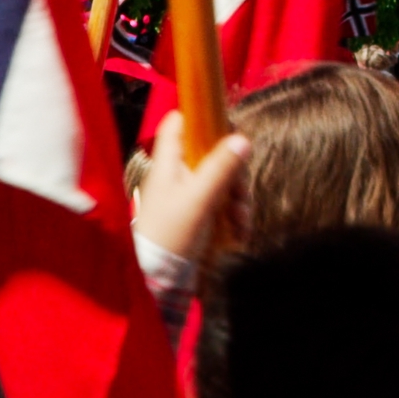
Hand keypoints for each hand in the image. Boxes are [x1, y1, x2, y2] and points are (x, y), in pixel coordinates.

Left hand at [132, 114, 250, 265]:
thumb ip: (220, 168)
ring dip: (237, 198)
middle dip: (233, 173)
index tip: (225, 126)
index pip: (178, 124)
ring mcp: (187, 195)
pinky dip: (233, 215)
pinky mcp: (197, 216)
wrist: (157, 280)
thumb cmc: (172, 234)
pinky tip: (238, 232)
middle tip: (239, 193)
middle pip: (212, 154)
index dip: (200, 117)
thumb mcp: (199, 199)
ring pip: (222, 181)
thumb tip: (242, 138)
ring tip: (240, 221)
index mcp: (169, 164)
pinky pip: (222, 204)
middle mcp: (177, 175)